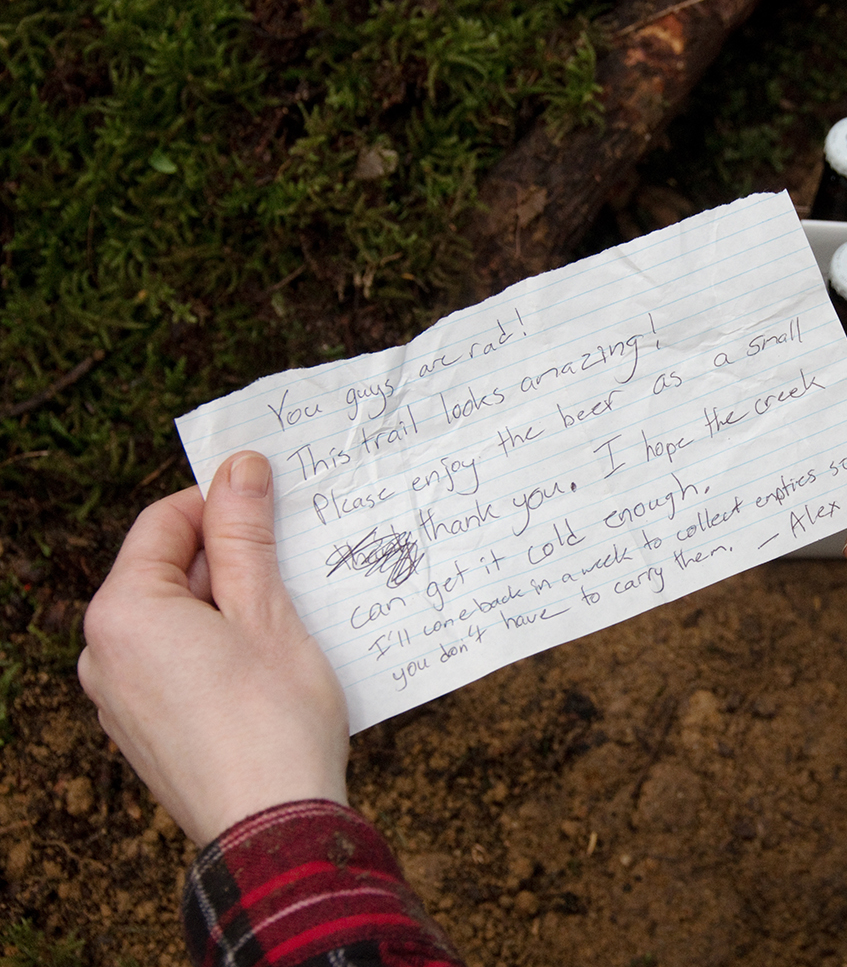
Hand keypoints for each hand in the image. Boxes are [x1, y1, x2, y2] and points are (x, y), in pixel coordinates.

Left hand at [79, 451, 348, 844]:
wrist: (272, 828)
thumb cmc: (274, 719)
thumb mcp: (266, 612)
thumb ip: (244, 536)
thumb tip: (238, 468)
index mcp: (123, 613)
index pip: (164, 522)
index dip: (222, 501)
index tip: (274, 499)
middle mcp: (102, 653)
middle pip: (167, 571)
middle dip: (231, 559)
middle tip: (295, 563)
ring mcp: (118, 699)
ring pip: (177, 621)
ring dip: (231, 607)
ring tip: (291, 620)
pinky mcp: (144, 732)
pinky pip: (178, 666)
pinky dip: (220, 650)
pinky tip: (270, 666)